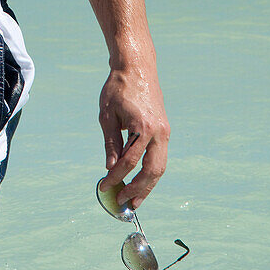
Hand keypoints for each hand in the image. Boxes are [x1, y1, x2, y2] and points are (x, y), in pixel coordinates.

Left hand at [97, 66, 169, 208]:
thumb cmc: (118, 88)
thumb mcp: (107, 115)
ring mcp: (165, 131)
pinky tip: (140, 180)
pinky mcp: (165, 130)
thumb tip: (111, 168)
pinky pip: (160, 156)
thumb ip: (111, 143)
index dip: (116, 177)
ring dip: (148, 185)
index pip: (129, 161)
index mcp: (142, 127)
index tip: (105, 187)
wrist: (137, 68)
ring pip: (160, 166)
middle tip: (124, 202)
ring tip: (135, 199)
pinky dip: (151, 171)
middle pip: (152, 170)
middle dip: (138, 189)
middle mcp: (158, 132)